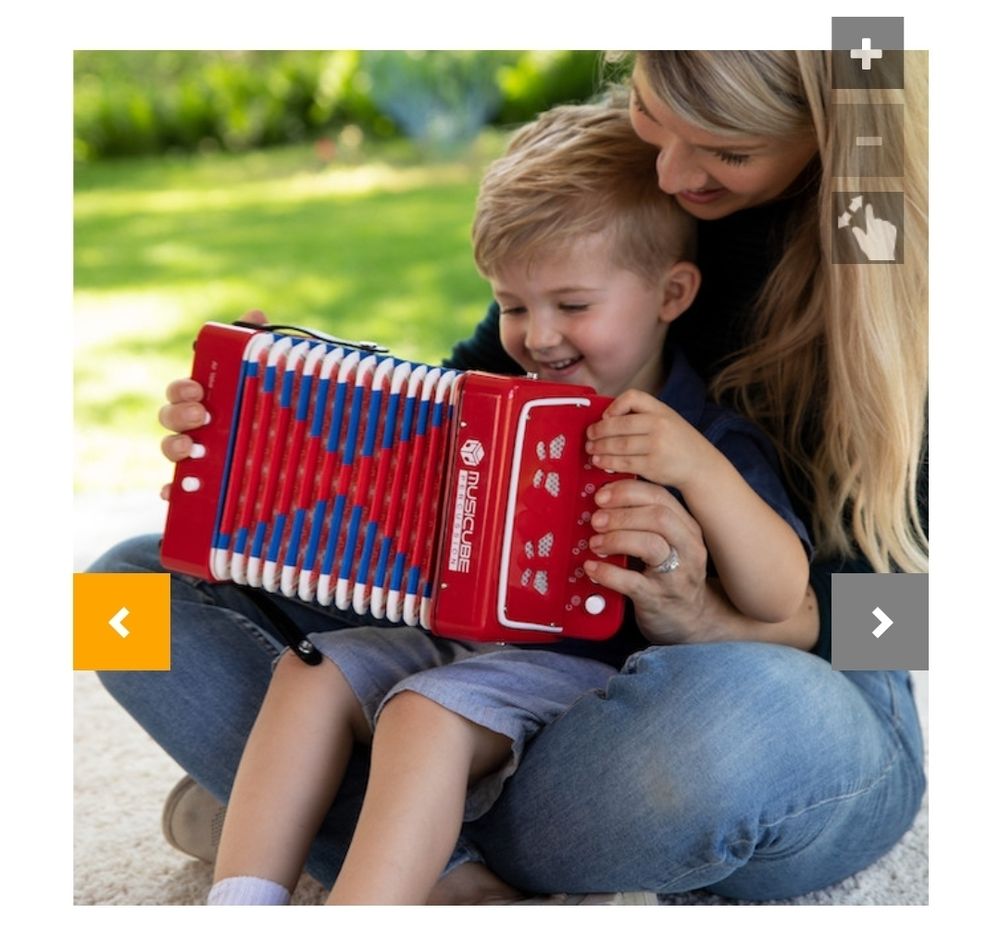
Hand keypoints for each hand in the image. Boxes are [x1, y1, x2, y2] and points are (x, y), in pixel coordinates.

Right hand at [158, 310, 267, 499]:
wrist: (292, 465)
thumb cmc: (271, 414)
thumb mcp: (270, 382)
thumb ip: (258, 350)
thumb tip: (256, 315)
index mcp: (206, 401)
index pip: (181, 391)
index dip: (182, 389)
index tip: (197, 389)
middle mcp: (196, 428)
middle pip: (170, 419)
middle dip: (178, 415)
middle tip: (202, 415)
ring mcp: (196, 458)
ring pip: (171, 452)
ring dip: (174, 448)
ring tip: (192, 449)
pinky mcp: (203, 487)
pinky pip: (179, 492)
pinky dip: (172, 492)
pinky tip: (174, 493)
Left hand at [584, 479, 711, 643]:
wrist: (693, 621)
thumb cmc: (672, 576)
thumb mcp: (669, 544)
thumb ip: (646, 522)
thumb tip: (606, 501)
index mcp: (687, 528)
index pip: (660, 496)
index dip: (627, 491)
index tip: (602, 494)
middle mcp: (687, 548)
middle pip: (658, 517)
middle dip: (621, 514)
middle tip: (596, 520)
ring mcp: (676, 575)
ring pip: (650, 545)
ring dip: (616, 539)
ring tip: (594, 544)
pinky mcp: (659, 599)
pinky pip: (632, 582)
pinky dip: (606, 573)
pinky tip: (591, 568)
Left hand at [585, 388, 706, 491]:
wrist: (700, 465)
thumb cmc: (677, 441)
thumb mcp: (666, 418)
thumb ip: (642, 416)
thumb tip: (606, 419)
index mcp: (661, 410)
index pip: (632, 397)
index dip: (614, 406)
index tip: (605, 416)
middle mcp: (659, 426)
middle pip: (619, 425)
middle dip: (599, 431)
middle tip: (588, 436)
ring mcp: (656, 447)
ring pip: (619, 445)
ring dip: (600, 448)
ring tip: (590, 449)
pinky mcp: (653, 466)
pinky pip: (624, 463)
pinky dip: (608, 462)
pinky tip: (600, 462)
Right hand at [851, 203, 896, 260]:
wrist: (884, 256)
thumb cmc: (871, 251)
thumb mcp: (863, 244)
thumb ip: (859, 235)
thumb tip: (854, 228)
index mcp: (871, 228)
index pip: (869, 217)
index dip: (868, 211)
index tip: (868, 205)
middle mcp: (880, 226)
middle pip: (876, 221)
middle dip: (875, 226)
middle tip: (874, 236)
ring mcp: (887, 227)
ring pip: (883, 223)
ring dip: (881, 228)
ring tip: (880, 238)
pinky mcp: (893, 229)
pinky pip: (889, 226)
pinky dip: (887, 230)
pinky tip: (886, 237)